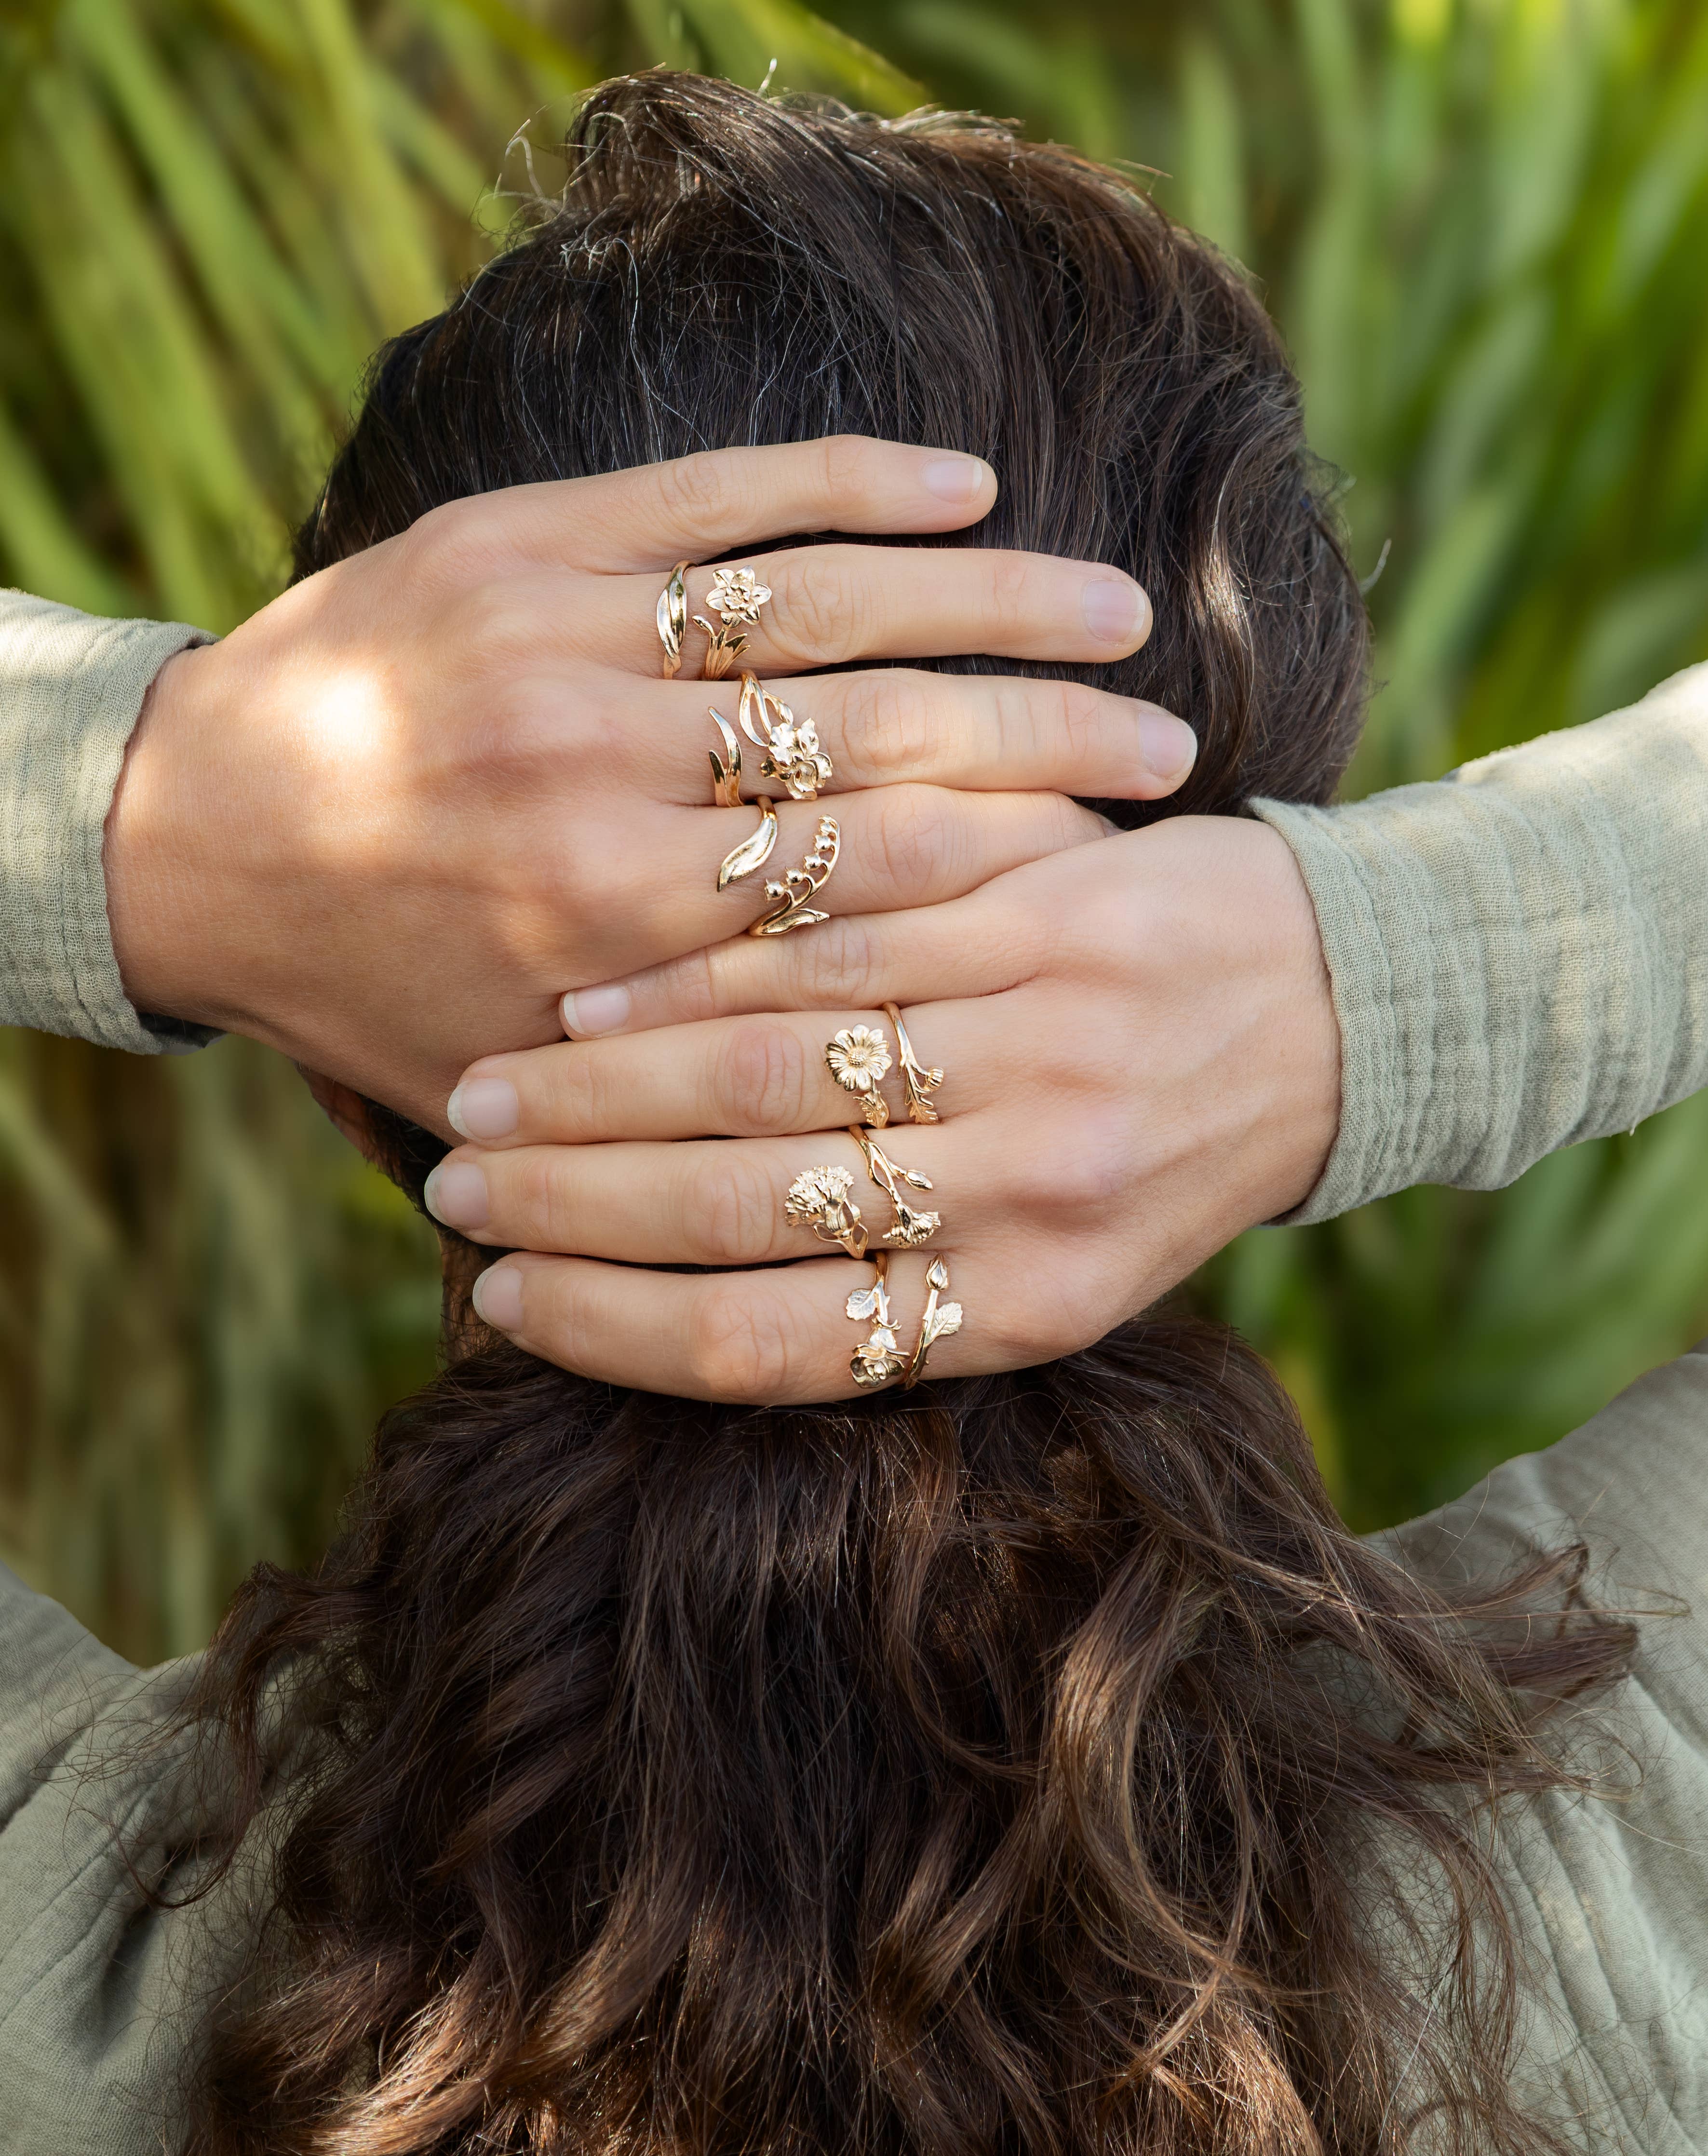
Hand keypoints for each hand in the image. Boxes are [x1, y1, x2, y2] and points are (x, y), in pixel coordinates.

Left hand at [103, 437, 1192, 1127]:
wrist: (183, 836)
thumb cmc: (365, 987)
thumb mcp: (528, 1095)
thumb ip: (678, 1111)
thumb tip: (854, 1143)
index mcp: (609, 940)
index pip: (877, 895)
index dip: (1025, 875)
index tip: (1132, 875)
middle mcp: (599, 786)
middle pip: (887, 750)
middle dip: (1052, 742)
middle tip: (1171, 751)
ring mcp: (562, 642)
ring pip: (829, 609)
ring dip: (995, 603)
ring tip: (1123, 616)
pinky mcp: (528, 532)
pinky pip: (725, 492)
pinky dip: (854, 483)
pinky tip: (970, 488)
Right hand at [421, 815, 1339, 1400]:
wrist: (1344, 1011)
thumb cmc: (1170, 1157)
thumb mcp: (1066, 1273)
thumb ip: (903, 1292)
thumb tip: (676, 1305)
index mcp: (1023, 1310)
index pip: (766, 1344)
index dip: (608, 1328)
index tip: (496, 1300)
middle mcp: (1026, 1197)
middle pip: (738, 1208)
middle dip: (567, 1204)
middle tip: (452, 1187)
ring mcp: (1035, 1052)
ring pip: (764, 1072)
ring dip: (600, 1088)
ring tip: (490, 1092)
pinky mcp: (1042, 923)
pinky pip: (834, 948)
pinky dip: (702, 978)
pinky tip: (601, 996)